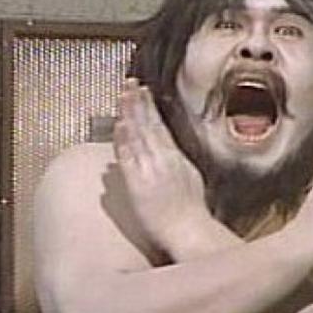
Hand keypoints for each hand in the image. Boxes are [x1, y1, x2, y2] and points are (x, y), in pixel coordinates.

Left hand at [113, 78, 209, 253]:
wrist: (189, 230)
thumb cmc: (193, 213)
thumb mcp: (192, 181)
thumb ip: (179, 165)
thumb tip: (174, 157)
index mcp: (176, 157)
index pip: (160, 126)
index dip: (149, 107)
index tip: (143, 91)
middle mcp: (164, 158)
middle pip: (148, 124)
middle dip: (138, 102)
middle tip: (129, 82)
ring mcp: (150, 168)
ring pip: (138, 135)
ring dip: (129, 113)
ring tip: (121, 94)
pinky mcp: (138, 182)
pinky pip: (129, 156)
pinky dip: (123, 139)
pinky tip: (119, 125)